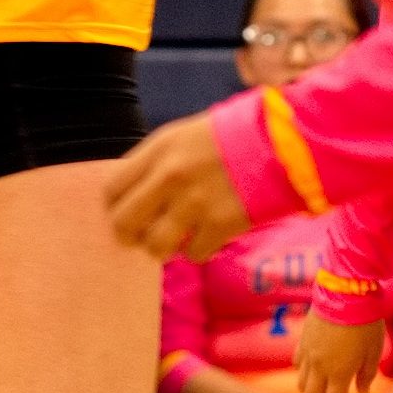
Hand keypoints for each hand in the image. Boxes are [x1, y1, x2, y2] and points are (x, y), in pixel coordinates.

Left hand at [105, 118, 247, 260]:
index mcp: (159, 150)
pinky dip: (199, 250)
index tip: (126, 214)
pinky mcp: (220, 224)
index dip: (114, 208)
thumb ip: (154, 165)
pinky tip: (208, 236)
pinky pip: (194, 254)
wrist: (281, 142)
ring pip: (155, 247)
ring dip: (164, 248)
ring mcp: (195, 202)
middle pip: (124, 224)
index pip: (112, 190)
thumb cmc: (229, 139)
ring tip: (177, 240)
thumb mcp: (183, 138)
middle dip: (130, 236)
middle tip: (143, 236)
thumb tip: (132, 198)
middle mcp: (171, 176)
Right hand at [289, 306, 378, 392]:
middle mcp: (319, 368)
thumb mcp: (373, 351)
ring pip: (302, 385)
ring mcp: (308, 354)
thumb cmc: (366, 322)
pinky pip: (297, 364)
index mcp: (339, 373)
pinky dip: (304, 374)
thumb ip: (366, 376)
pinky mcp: (302, 341)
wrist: (347, 292)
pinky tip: (313, 373)